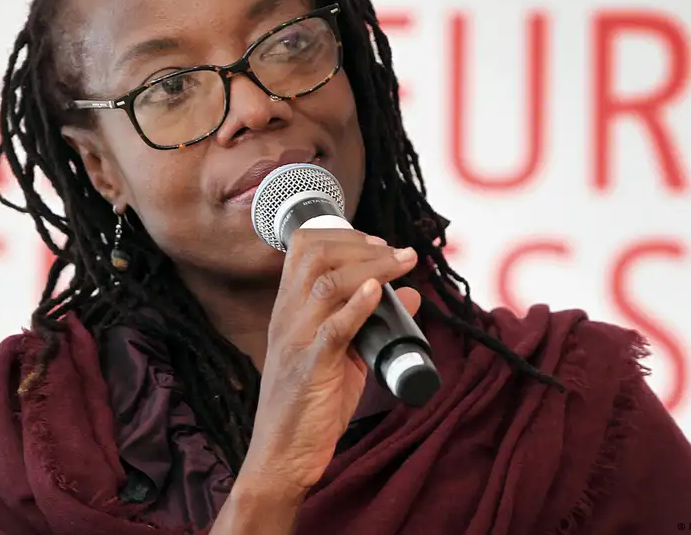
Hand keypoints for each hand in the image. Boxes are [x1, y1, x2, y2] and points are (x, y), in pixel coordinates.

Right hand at [239, 228, 420, 496]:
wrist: (282, 455)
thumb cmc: (309, 406)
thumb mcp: (344, 356)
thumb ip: (371, 323)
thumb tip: (409, 294)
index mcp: (289, 309)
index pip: (302, 248)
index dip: (342, 234)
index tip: (378, 242)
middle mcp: (288, 318)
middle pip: (315, 256)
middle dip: (362, 245)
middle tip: (398, 253)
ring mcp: (297, 341)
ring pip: (325, 285)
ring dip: (371, 268)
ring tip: (402, 263)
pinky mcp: (311, 370)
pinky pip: (332, 330)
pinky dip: (358, 307)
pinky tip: (379, 293)